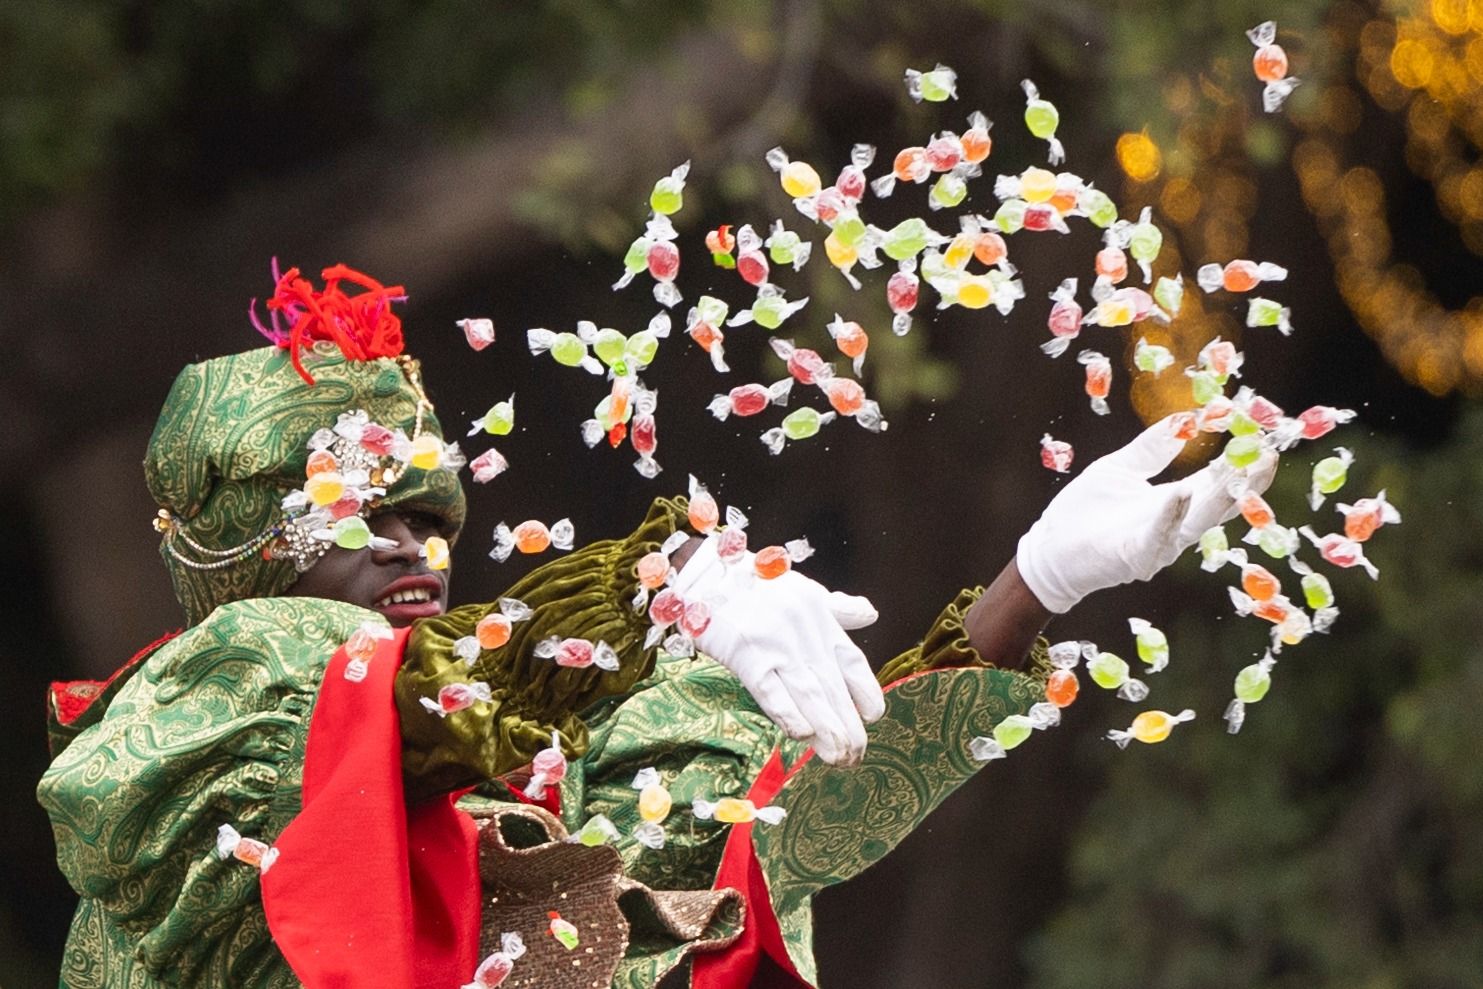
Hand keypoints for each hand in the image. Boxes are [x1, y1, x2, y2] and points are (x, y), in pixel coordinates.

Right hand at [672, 538, 883, 764]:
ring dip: (827, 729)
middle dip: (848, 725)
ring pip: (808, 693)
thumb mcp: (803, 590)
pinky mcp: (745, 653)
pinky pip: (770, 689)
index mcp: (820, 618)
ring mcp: (775, 643)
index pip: (852, 661)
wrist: (709, 573)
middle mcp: (804, 632)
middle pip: (833, 686)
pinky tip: (802, 735)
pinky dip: (788, 712)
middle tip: (857, 756)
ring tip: (839, 757)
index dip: (865, 691)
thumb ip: (837, 608)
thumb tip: (870, 614)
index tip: (873, 717)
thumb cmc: (756, 583)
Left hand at [1016, 414, 1277, 613]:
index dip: (1240, 460)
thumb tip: (1185, 419)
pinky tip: (1182, 495)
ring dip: (1222, 497)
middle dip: (1247, 480)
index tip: (1264, 436)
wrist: (1048, 549)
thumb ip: (1152, 448)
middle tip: (1270, 453)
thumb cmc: (1083, 512)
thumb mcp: (1120, 468)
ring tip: (1244, 469)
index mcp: (1174, 501)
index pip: (1216, 480)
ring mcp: (1157, 543)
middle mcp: (1174, 524)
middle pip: (1220, 502)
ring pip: (1199, 521)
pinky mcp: (1134, 557)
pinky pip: (1157, 537)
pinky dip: (1171, 516)